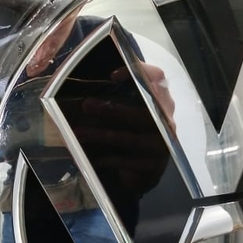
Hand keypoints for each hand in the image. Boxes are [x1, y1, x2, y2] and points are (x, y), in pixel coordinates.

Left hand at [71, 62, 175, 194]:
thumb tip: (90, 74)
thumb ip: (121, 91)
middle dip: (111, 110)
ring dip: (100, 135)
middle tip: (85, 105)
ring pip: (128, 138)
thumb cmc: (133, 130)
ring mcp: (160, 144)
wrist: (146, 169)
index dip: (138, 74)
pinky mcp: (152, 165)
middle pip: (140, 113)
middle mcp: (165, 120)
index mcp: (161, 100)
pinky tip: (91, 157)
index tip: (113, 76)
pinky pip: (126, 161)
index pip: (157, 78)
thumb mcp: (131, 108)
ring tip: (78, 132)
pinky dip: (107, 159)